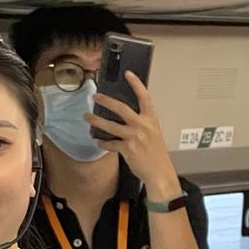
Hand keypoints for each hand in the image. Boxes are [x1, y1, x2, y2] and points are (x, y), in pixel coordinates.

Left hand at [86, 73, 178, 197]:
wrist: (160, 174)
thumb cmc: (158, 158)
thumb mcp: (154, 136)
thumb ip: (142, 126)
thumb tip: (126, 122)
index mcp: (151, 121)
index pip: (145, 97)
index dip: (136, 84)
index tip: (128, 74)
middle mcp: (142, 126)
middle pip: (121, 108)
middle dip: (106, 100)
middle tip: (96, 96)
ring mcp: (134, 137)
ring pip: (110, 125)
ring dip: (96, 120)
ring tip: (87, 117)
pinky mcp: (127, 149)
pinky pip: (111, 143)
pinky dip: (104, 143)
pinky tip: (99, 142)